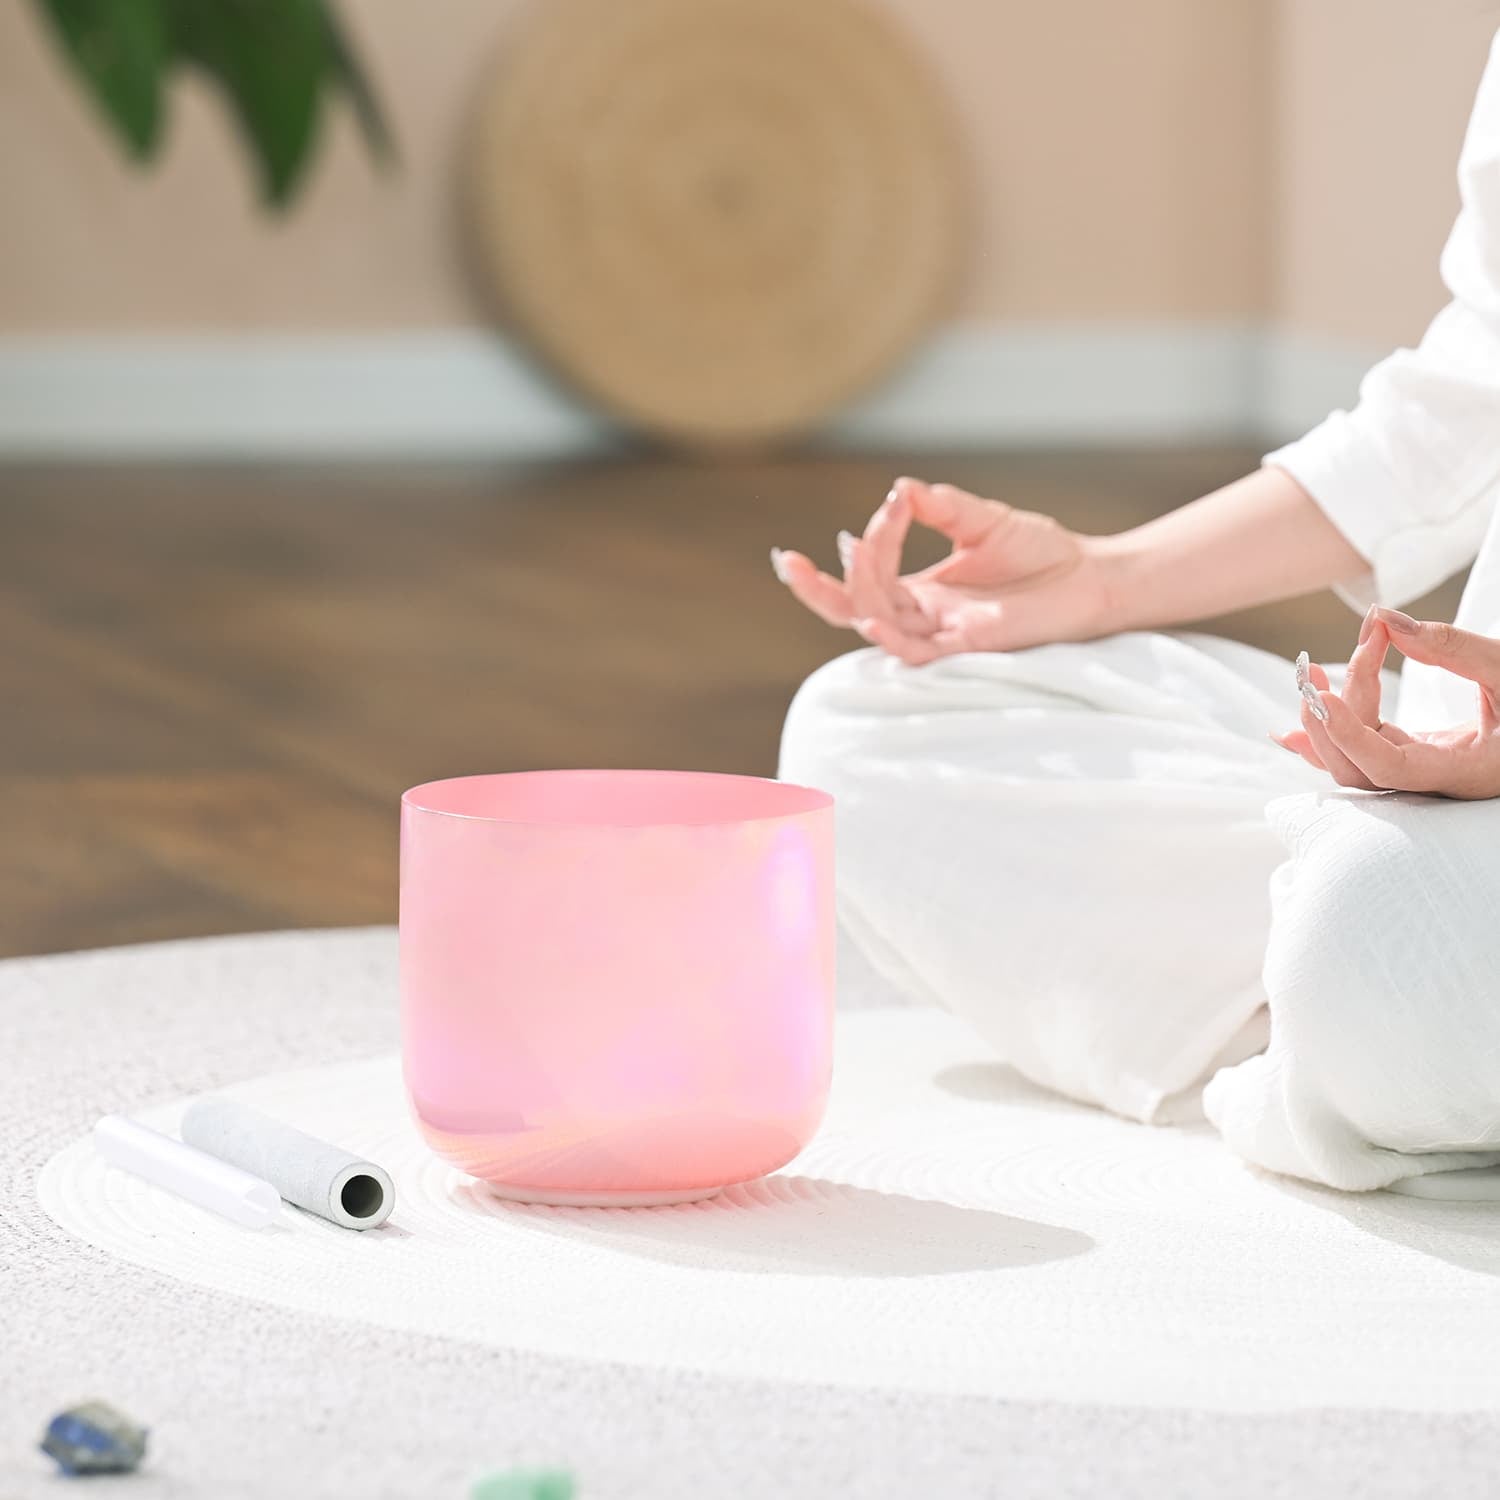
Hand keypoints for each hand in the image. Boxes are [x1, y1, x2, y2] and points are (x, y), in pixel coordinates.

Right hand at [770, 477, 1113, 664]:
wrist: (1092, 578)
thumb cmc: (1042, 555)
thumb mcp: (984, 520)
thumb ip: (943, 506)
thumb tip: (902, 486)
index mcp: (921, 590)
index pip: (871, 573)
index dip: (867, 543)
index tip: (891, 504)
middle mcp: (924, 614)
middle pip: (853, 607)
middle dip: (816, 588)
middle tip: (789, 563)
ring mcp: (943, 632)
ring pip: (877, 625)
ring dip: (852, 596)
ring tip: (836, 560)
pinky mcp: (969, 646)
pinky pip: (917, 652)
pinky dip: (890, 635)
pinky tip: (870, 616)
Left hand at [1278, 607, 1499, 799]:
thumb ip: (1452, 647)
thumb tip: (1383, 620)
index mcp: (1466, 770)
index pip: (1389, 768)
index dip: (1350, 735)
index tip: (1325, 695)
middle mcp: (1438, 779)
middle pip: (1360, 769)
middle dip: (1328, 720)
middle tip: (1314, 669)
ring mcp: (1424, 769)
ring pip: (1356, 762)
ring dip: (1325, 720)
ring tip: (1310, 675)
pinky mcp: (1418, 752)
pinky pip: (1364, 749)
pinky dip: (1334, 728)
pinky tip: (1312, 704)